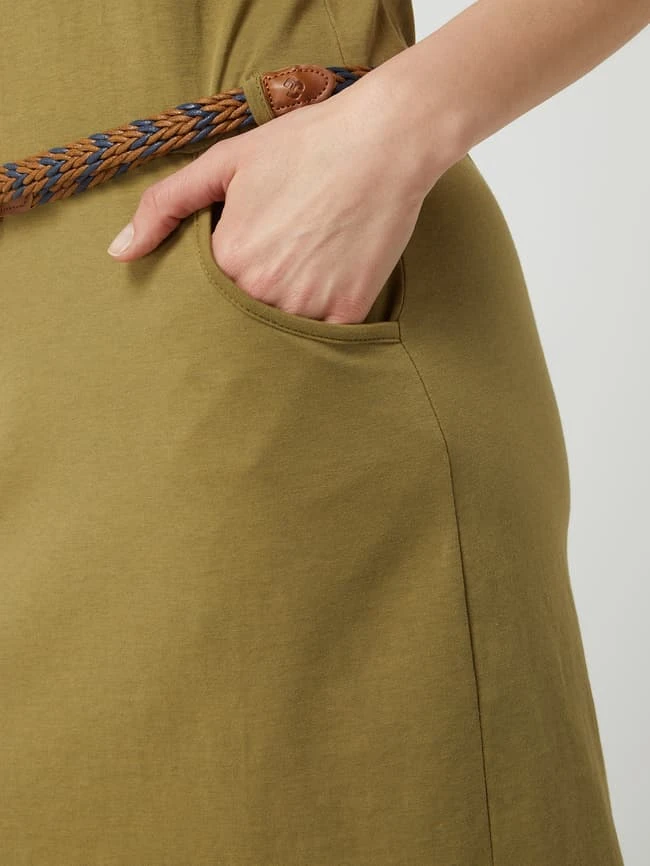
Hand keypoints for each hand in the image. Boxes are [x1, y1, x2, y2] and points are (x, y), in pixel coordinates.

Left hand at [107, 78, 436, 323]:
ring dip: (284, 314)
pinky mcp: (349, 311)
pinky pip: (323, 336)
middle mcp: (263, 291)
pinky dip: (321, 320)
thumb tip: (119, 252)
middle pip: (241, 318)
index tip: (241, 259)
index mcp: (228, 259)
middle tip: (275, 264)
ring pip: (281, 333)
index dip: (220, 278)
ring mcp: (308, 306)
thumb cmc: (303, 145)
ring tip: (303, 268)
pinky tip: (328, 281)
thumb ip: (165, 206)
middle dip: (249, 300)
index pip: (205, 295)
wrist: (384, 141)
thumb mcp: (224, 162)